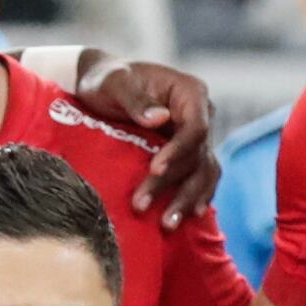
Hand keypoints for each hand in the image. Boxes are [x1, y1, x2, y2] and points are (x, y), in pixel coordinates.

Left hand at [78, 57, 217, 225]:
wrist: (102, 87)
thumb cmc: (107, 80)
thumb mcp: (115, 82)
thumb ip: (136, 99)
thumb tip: (160, 118)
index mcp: (190, 93)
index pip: (196, 128)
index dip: (178, 152)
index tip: (154, 170)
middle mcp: (201, 115)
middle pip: (197, 157)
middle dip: (172, 185)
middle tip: (141, 206)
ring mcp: (196, 138)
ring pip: (202, 173)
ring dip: (186, 200)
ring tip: (166, 225)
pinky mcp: (188, 155)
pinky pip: (200, 180)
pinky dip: (193, 198)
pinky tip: (186, 218)